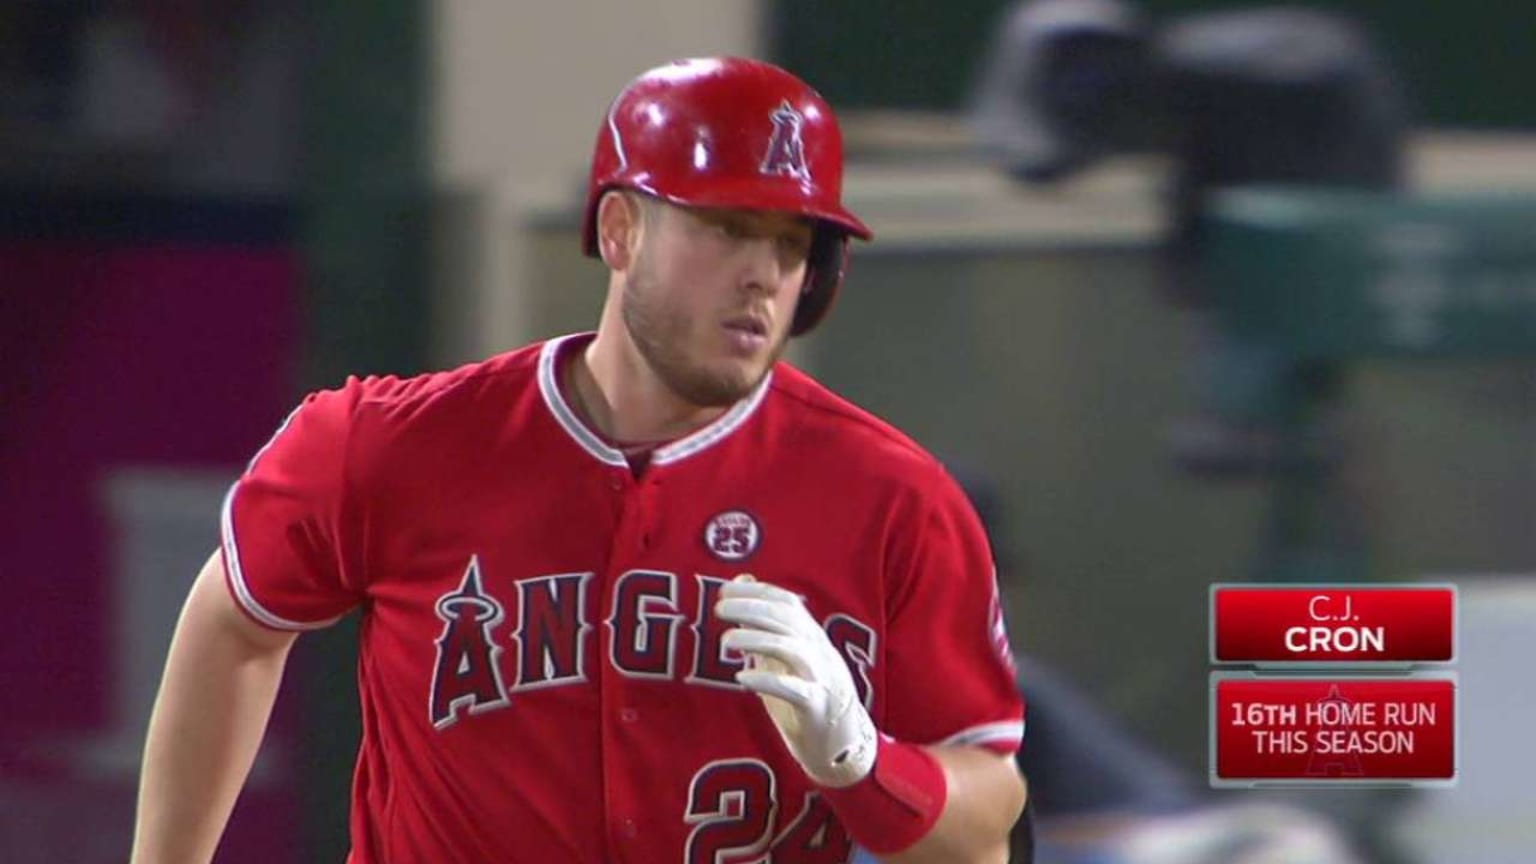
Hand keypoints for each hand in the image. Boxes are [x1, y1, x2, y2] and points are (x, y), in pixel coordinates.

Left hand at [716, 575, 876, 787]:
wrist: (842, 747)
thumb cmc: (806, 698)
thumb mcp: (783, 659)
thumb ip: (764, 628)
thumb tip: (742, 592)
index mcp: (811, 637)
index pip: (786, 602)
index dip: (757, 591)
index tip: (726, 588)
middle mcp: (819, 652)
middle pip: (787, 620)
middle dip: (752, 609)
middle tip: (720, 607)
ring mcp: (821, 678)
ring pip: (791, 648)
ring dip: (757, 640)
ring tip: (726, 641)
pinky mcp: (817, 707)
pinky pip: (794, 689)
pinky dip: (767, 681)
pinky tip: (742, 677)